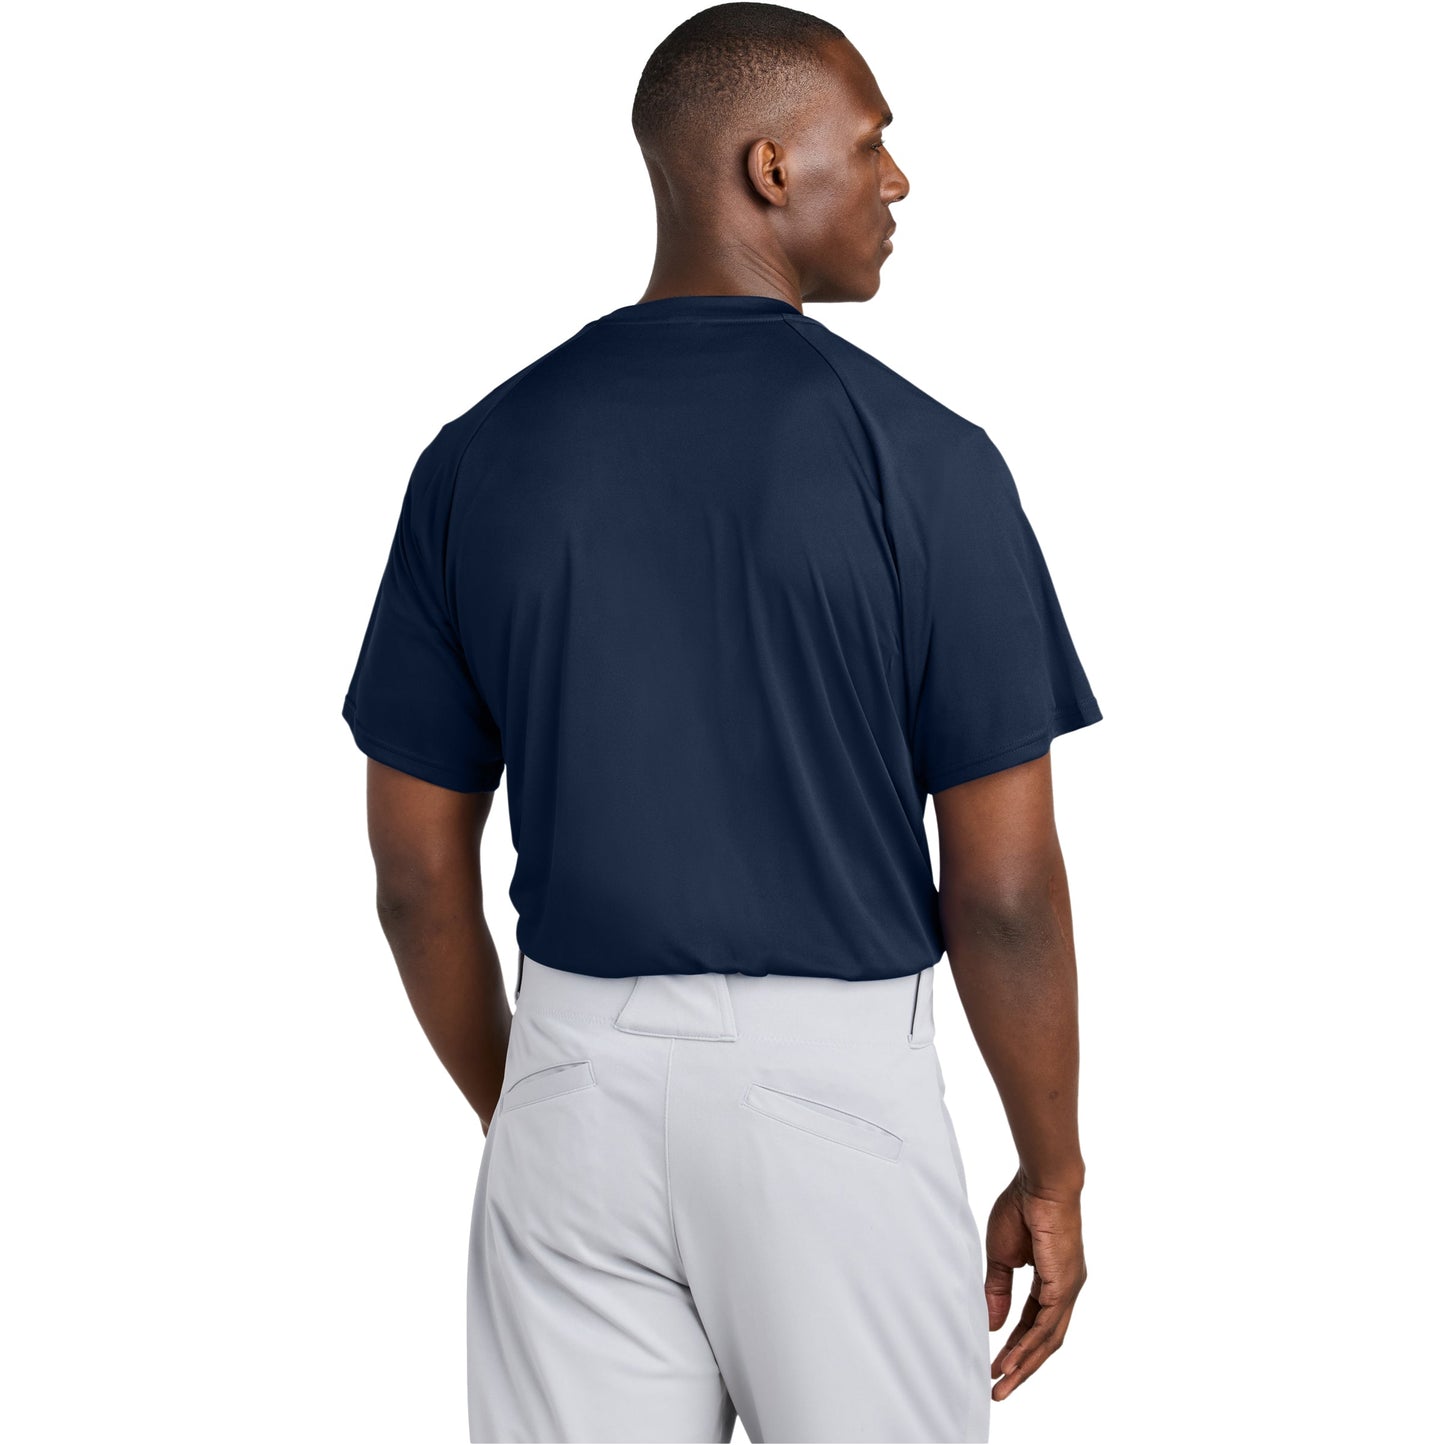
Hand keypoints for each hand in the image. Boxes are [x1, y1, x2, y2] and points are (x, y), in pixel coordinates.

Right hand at [984, 1169, 1085, 1400]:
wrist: (1039, 1183)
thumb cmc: (1022, 1207)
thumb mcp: (1001, 1255)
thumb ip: (998, 1290)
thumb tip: (994, 1324)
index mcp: (1052, 1280)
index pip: (1033, 1323)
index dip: (1014, 1345)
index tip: (995, 1364)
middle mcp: (1065, 1289)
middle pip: (1044, 1340)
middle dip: (1021, 1366)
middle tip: (1000, 1389)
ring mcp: (1068, 1288)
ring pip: (1048, 1339)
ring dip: (1024, 1364)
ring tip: (1003, 1384)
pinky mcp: (1065, 1285)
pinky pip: (1047, 1325)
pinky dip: (1029, 1346)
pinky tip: (1013, 1361)